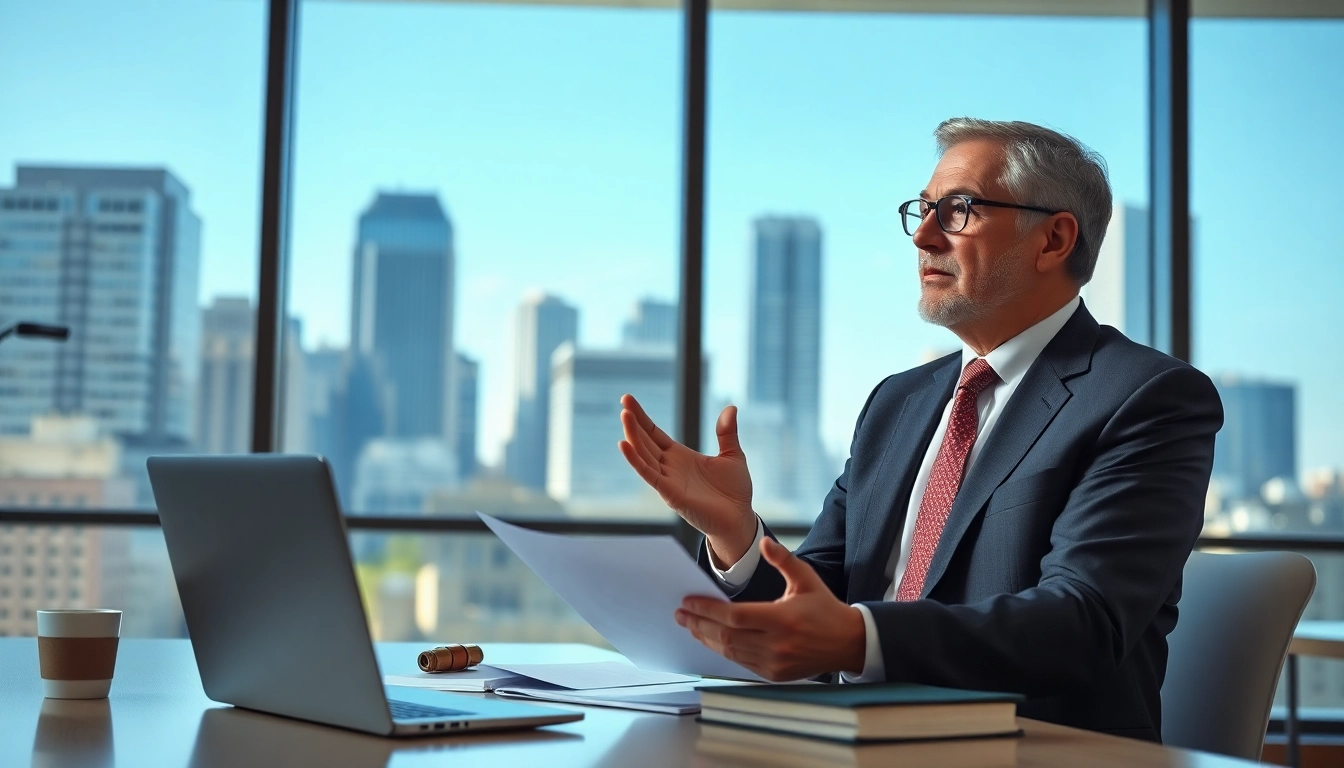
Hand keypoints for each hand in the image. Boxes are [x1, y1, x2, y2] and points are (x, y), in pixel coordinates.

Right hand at [618, 394, 756, 562]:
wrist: (739, 519)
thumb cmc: (734, 491)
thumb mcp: (732, 455)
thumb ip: (727, 433)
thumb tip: (731, 407)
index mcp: (680, 456)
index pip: (654, 433)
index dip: (642, 418)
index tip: (627, 399)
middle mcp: (669, 467)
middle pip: (645, 441)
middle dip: (634, 423)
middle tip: (624, 402)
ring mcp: (668, 480)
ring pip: (644, 455)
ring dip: (633, 437)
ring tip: (624, 416)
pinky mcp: (670, 494)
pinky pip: (649, 475)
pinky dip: (636, 461)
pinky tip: (624, 445)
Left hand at [675, 537, 866, 681]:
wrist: (848, 643)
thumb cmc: (824, 608)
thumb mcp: (807, 579)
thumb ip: (784, 560)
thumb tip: (764, 543)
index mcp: (784, 619)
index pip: (735, 616)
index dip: (708, 609)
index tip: (688, 601)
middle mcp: (777, 644)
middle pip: (726, 635)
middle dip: (699, 624)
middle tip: (680, 613)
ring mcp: (775, 662)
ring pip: (730, 652)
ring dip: (706, 638)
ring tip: (690, 624)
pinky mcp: (774, 674)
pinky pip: (740, 663)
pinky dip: (722, 650)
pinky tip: (711, 639)